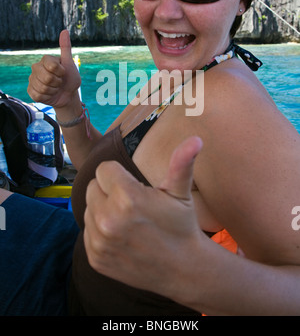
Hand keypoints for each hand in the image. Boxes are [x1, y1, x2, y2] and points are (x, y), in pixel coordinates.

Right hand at [27, 30, 80, 107]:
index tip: (63, 73)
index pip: (52, 66)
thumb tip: (64, 31)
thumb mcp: (70, 64)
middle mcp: (36, 67)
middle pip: (47, 77)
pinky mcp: (30, 90)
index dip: (61, 72)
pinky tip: (49, 94)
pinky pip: (38, 95)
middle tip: (59, 82)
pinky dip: (47, 97)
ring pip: (43, 88)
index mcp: (45, 59)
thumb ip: (66, 48)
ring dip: (53, 90)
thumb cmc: (70, 78)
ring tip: (55, 88)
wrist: (68, 95)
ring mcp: (32, 79)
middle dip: (57, 82)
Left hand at [84, 136, 204, 294]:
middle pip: (93, 186)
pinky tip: (122, 237)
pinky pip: (87, 232)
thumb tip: (196, 139)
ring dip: (103, 210)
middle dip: (109, 191)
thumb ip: (182, 162)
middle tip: (132, 204)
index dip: (120, 175)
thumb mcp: (180, 192)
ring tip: (128, 221)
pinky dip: (100, 232)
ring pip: (89, 209)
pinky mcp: (94, 258)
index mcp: (127, 197)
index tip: (135, 187)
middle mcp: (108, 220)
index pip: (104, 168)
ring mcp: (99, 241)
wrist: (183, 269)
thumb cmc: (181, 225)